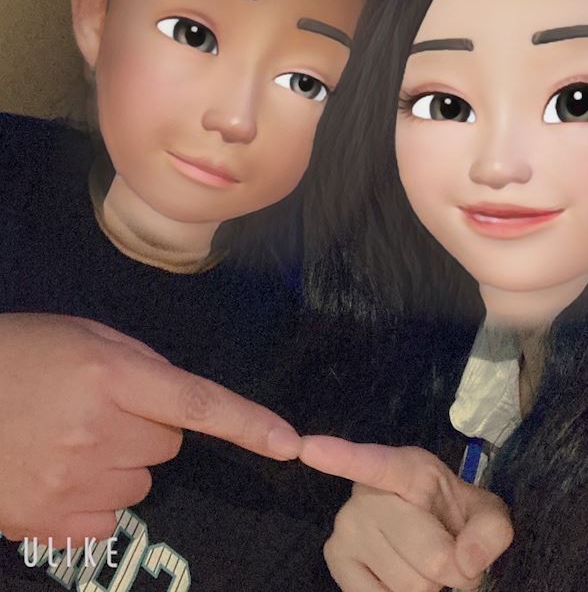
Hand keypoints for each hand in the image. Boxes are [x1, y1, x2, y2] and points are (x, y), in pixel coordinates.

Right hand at [0, 313, 299, 545]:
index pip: (197, 404)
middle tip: (100, 408)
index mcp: (110, 376)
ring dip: (120, 461)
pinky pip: (109, 516)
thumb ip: (141, 365)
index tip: (289, 445)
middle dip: (148, 426)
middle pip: (168, 445)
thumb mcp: (85, 337)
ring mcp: (71, 482)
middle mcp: (97, 431)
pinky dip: (94, 496)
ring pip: (141, 481)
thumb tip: (180, 403)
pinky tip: (59, 469)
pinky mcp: (48, 522)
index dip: (248, 424)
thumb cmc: (22, 354)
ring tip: (71, 436)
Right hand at [300, 436, 512, 591]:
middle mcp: (366, 493)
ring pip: (409, 588)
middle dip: (451, 570)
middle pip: (429, 558)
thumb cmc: (454, 513)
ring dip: (428, 587)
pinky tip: (397, 573)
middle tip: (448, 552)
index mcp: (405, 468)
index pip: (372, 464)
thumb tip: (465, 563)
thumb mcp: (486, 512)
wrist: (433, 528)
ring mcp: (346, 526)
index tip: (307, 447)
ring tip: (422, 560)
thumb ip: (490, 531)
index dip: (341, 457)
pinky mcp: (335, 557)